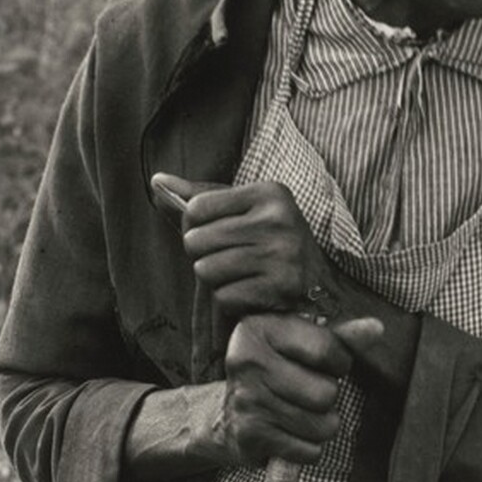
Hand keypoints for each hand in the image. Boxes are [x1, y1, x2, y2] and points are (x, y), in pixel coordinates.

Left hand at [152, 172, 336, 320]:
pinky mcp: (280, 289)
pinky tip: (252, 294)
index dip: (198, 226)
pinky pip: (223, 297)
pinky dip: (231, 301)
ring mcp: (281, 255)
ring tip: (240, 276)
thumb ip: (201, 197)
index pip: (196, 207)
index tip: (220, 234)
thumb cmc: (274, 245)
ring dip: (217, 280)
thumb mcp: (245, 212)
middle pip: (196, 241)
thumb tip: (156, 180)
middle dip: (204, 256)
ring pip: (205, 271)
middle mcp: (278, 220)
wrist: (324, 289)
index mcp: (269, 192)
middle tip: (230, 259)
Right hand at [220, 313, 382, 467]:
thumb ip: (340, 337)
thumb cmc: (277, 372)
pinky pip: (309, 451)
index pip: (327, 349)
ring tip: (300, 414)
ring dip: (320, 426)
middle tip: (307, 393)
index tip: (325, 366)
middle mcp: (247, 362)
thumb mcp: (301, 345)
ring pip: (321, 425)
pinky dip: (307, 448)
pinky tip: (289, 434)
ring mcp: (246, 401)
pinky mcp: (249, 436)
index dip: (338, 363)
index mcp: (260, 328)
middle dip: (327, 398)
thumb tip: (376, 328)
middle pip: (325, 393)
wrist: (226, 415)